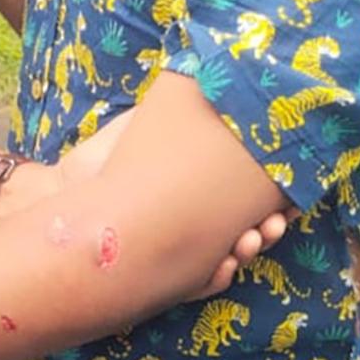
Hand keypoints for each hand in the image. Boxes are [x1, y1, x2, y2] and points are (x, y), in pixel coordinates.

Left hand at [59, 110, 297, 297]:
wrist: (68, 192)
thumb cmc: (112, 158)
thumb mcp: (147, 124)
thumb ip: (181, 107)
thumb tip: (213, 75)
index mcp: (206, 191)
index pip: (253, 198)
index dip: (278, 198)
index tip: (291, 195)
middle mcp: (201, 222)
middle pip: (250, 231)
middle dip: (268, 228)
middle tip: (272, 223)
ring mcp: (185, 249)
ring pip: (230, 258)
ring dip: (247, 253)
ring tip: (248, 241)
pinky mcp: (164, 274)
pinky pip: (199, 284)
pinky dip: (215, 278)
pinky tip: (223, 266)